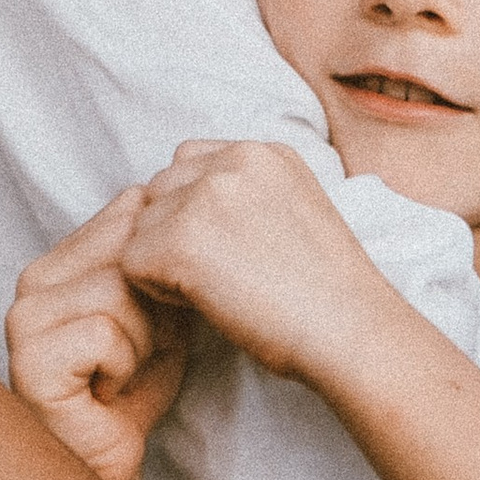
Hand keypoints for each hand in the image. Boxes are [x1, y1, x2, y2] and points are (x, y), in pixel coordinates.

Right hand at [5, 191, 192, 479]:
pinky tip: (108, 391)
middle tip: (139, 354)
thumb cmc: (133, 390)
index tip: (155, 322)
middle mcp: (31, 282)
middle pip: (128, 253)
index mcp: (58, 262)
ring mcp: (23, 319)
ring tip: (123, 372)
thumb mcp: (158, 311)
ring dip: (143, 341)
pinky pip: (104, 334)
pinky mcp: (29, 358)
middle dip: (156, 307)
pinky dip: (125, 366)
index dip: (163, 274)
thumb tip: (172, 199)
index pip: (128, 221)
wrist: (110, 464)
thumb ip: (158, 260)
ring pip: (119, 292)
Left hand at [117, 139, 398, 395]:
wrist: (348, 329)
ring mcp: (204, 196)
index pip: (188, 164)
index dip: (194, 212)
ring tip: (218, 289)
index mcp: (263, 151)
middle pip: (158, 191)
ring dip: (164, 262)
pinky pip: (132, 264)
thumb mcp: (296, 210)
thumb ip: (247, 192)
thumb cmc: (328, 291)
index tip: (229, 249)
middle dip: (172, 232)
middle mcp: (232, 160)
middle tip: (221, 274)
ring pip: (141, 227)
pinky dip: (158, 292)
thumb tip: (188, 206)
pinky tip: (205, 303)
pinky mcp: (179, 240)